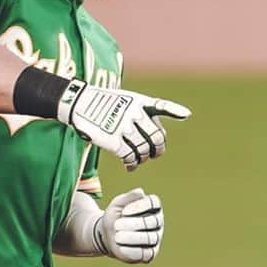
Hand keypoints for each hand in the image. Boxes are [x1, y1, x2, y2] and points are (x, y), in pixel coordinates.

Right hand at [57, 82, 190, 170]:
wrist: (81, 105)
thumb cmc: (105, 103)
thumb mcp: (127, 100)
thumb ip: (144, 111)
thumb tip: (162, 126)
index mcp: (139, 102)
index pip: (161, 106)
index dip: (175, 111)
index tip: (186, 114)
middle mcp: (134, 114)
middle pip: (156, 137)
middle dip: (158, 149)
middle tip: (155, 154)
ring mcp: (124, 127)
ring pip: (144, 150)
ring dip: (143, 158)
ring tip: (139, 160)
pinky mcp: (113, 141)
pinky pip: (129, 157)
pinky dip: (132, 164)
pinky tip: (130, 166)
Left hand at [95, 189, 164, 263]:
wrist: (106, 235)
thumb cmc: (115, 217)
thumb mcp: (117, 204)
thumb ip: (128, 197)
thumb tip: (140, 192)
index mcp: (153, 207)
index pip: (154, 203)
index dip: (140, 206)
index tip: (123, 211)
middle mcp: (158, 222)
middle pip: (152, 222)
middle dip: (133, 224)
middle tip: (116, 225)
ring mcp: (156, 238)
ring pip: (150, 238)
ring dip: (132, 237)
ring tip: (117, 237)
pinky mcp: (150, 253)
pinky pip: (146, 253)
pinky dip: (133, 251)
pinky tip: (121, 247)